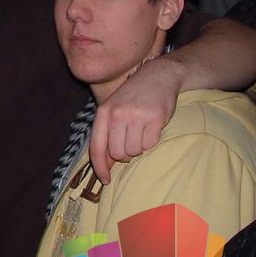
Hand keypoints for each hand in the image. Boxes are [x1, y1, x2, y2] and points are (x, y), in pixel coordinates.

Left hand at [89, 57, 180, 183]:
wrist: (158, 76)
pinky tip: (151, 127)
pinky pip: (150, 144)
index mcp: (103, 112)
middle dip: (125, 154)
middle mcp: (117, 114)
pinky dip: (151, 141)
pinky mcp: (154, 118)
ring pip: (134, 151)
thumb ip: (107, 134)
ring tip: (141, 131)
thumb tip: (105, 164)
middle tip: (131, 141)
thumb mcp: (114, 110)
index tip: (105, 180)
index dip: (100, 167)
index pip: (97, 147)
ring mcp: (136, 115)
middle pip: (117, 153)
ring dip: (139, 147)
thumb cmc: (133, 97)